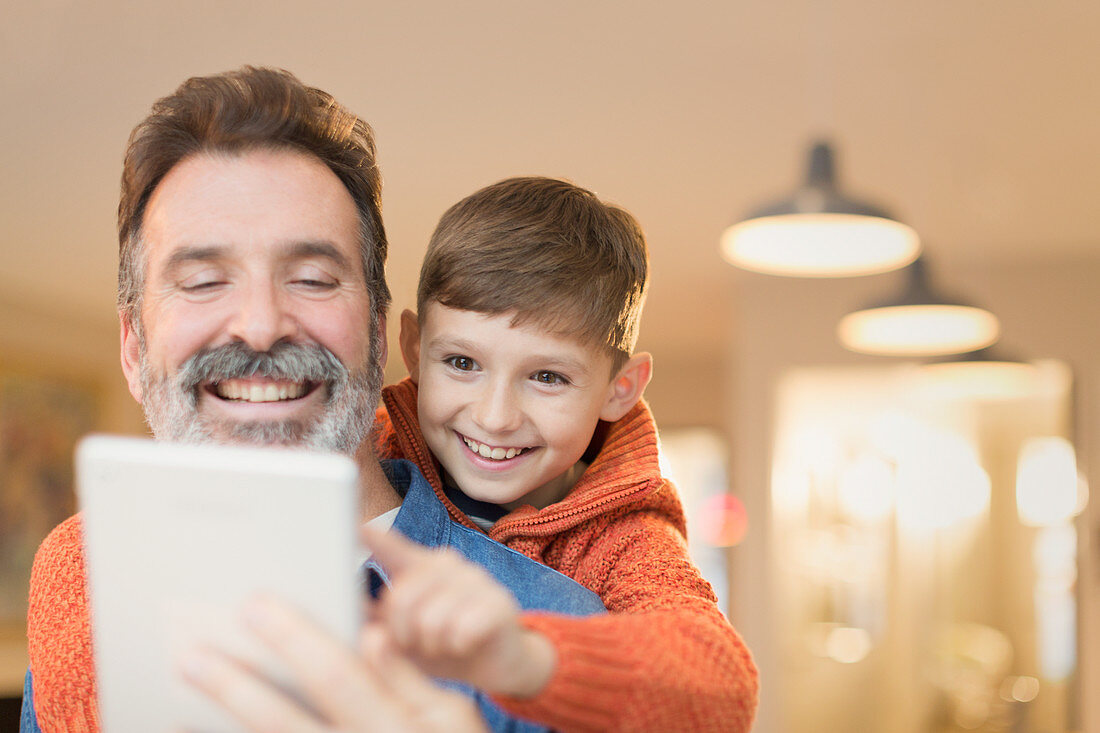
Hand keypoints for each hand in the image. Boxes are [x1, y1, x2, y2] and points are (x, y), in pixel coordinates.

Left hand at [181, 597, 486, 732]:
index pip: (337, 675)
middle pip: (284, 721)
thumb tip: (373, 636)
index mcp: (395, 726)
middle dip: (237, 686)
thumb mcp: (454, 717)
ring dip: (222, 726)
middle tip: (193, 654)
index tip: (257, 604)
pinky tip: (193, 730)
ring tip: (181, 700)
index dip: (295, 638)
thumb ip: (410, 678)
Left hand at [362, 525, 555, 697]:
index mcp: (422, 567)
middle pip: (402, 599)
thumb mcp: (406, 635)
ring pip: (430, 619)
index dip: (378, 541)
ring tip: (442, 645)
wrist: (498, 663)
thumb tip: (342, 607)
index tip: (359, 529)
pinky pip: (460, 630)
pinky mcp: (499, 602)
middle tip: (417, 643)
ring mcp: (477, 580)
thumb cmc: (445, 644)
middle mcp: (449, 565)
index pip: (396, 549)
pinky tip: (465, 645)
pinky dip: (457, 647)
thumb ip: (377, 619)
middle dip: (402, 634)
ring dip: (432, 645)